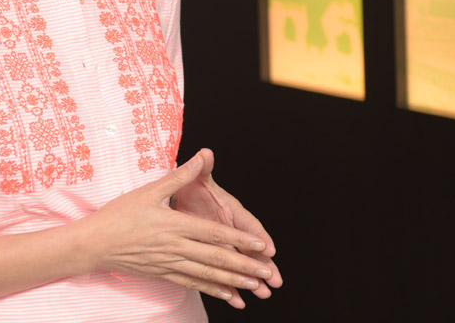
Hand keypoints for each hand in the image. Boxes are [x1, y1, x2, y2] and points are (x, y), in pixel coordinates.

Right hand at [80, 149, 277, 308]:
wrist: (93, 244)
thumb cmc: (119, 215)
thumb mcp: (150, 190)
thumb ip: (180, 176)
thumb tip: (202, 156)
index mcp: (175, 225)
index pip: (214, 234)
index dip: (239, 240)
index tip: (260, 245)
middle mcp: (175, 248)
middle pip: (216, 258)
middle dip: (244, 266)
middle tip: (266, 272)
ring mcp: (169, 264)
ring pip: (207, 275)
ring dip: (232, 282)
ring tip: (254, 286)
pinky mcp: (163, 274)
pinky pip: (192, 284)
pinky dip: (211, 289)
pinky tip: (228, 294)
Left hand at [171, 148, 282, 303]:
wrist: (179, 199)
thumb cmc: (191, 188)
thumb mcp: (196, 178)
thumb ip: (202, 168)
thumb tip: (205, 153)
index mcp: (230, 210)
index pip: (248, 223)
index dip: (258, 236)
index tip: (269, 249)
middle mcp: (232, 228)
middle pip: (251, 249)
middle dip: (263, 265)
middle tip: (275, 280)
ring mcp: (225, 243)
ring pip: (241, 264)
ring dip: (252, 279)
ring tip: (264, 295)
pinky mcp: (216, 254)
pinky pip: (225, 272)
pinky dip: (231, 286)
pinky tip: (237, 301)